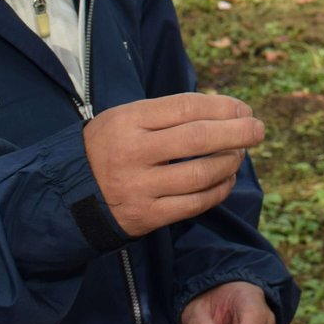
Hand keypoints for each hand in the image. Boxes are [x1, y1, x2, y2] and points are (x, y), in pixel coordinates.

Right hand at [83, 93, 264, 238]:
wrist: (66, 195)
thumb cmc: (108, 147)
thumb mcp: (126, 119)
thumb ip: (169, 114)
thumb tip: (227, 111)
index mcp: (128, 121)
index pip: (187, 107)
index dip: (222, 107)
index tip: (243, 109)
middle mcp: (133, 153)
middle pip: (198, 139)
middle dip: (237, 132)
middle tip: (258, 129)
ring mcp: (140, 187)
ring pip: (201, 173)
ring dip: (230, 162)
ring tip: (239, 155)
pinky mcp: (146, 217)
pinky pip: (194, 204)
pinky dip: (218, 190)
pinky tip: (226, 180)